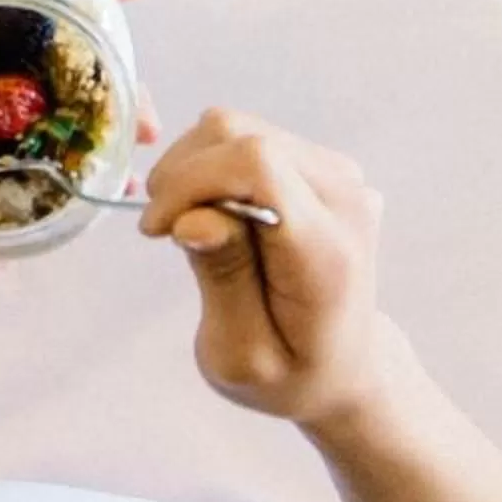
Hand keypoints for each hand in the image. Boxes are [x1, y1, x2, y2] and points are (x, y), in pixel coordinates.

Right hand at [140, 109, 395, 430]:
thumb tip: (195, 216)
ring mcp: (341, 175)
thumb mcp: (242, 354)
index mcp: (327, 250)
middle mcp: (345, 197)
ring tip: (182, 224)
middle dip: (182, 173)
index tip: (156, 230)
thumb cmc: (288, 374)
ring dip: (193, 168)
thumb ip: (223, 279)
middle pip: (242, 135)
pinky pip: (250, 138)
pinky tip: (210, 212)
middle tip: (161, 230)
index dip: (191, 182)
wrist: (343, 368)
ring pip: (240, 128)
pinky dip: (212, 166)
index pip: (257, 166)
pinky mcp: (324, 166)